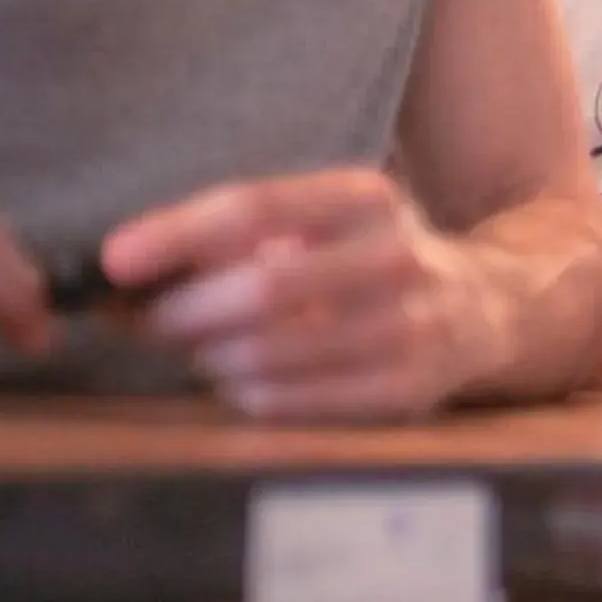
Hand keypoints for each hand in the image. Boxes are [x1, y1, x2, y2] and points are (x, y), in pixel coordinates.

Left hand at [106, 170, 505, 420]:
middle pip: (260, 288)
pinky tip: (249, 382)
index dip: (174, 234)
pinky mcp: (410, 389)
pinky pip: (295, 403)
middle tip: (152, 323)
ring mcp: (409, 327)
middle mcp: (394, 256)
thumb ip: (229, 241)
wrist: (488, 305)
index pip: (254, 208)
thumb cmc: (367, 260)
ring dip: (213, 359)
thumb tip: (117, 278)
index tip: (113, 260)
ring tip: (206, 352)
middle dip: (184, 312)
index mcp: (365, 197)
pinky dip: (251, 395)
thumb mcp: (319, 224)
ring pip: (269, 355)